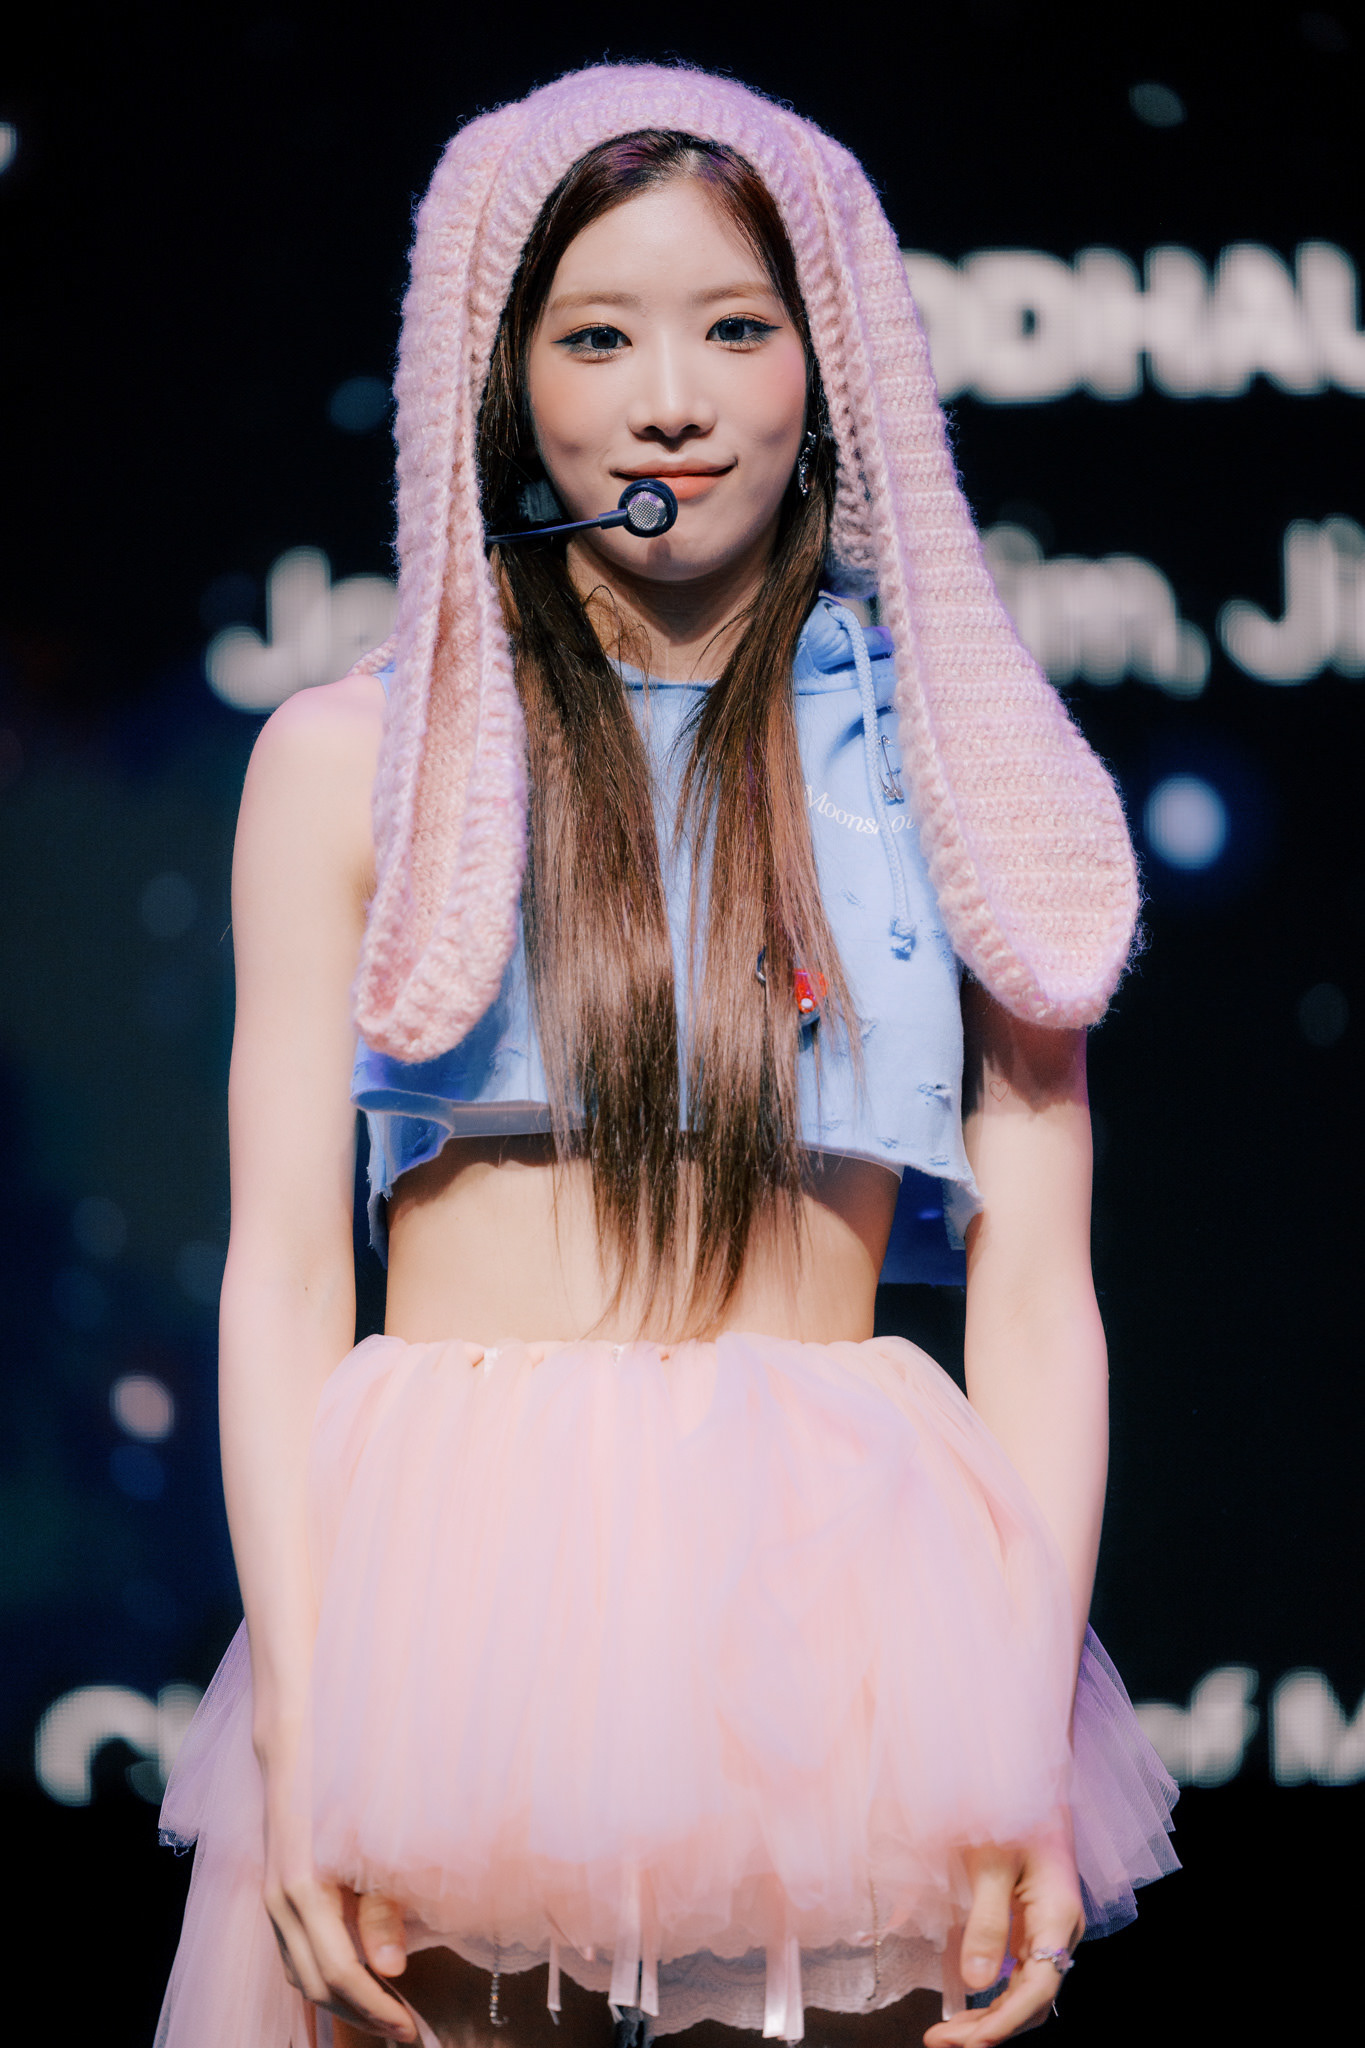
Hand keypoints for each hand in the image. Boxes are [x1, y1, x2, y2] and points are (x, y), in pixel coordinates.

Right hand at [260, 1749, 415, 2041]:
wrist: (298, 1739)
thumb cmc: (345, 1782)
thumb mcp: (372, 1845)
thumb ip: (380, 1909)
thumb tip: (392, 1970)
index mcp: (301, 1892)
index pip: (338, 1974)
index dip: (375, 2008)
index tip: (410, 2029)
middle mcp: (277, 1902)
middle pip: (315, 1986)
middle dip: (361, 2015)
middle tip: (405, 2032)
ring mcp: (271, 1899)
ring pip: (301, 1974)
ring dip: (341, 2001)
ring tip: (387, 2012)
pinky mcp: (276, 1892)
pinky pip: (295, 1952)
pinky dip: (324, 1975)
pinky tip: (358, 1975)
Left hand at [923, 1816, 1084, 2046]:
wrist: (1025, 1776)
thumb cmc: (1009, 1808)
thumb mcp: (989, 1862)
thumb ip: (984, 1923)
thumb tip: (975, 1983)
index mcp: (1058, 1915)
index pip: (1037, 1988)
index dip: (1003, 2023)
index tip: (967, 2044)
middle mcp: (1060, 1930)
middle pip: (1032, 1999)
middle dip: (989, 2028)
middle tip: (939, 2042)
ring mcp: (1048, 1928)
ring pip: (1025, 1990)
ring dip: (989, 2016)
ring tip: (947, 2033)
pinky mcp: (1033, 1922)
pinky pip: (1018, 1971)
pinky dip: (992, 1994)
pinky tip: (965, 2003)